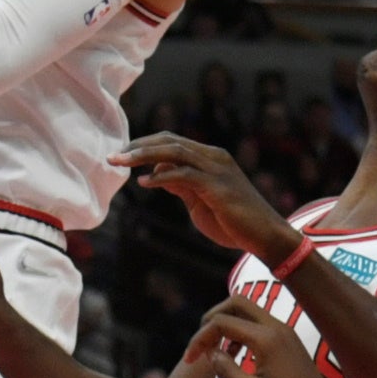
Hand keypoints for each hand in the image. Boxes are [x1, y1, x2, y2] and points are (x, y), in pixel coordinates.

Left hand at [113, 134, 293, 254]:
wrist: (264, 236)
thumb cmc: (233, 221)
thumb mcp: (200, 200)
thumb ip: (181, 185)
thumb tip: (157, 174)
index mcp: (210, 158)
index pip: (171, 141)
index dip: (144, 144)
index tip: (121, 154)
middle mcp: (214, 157)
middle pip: (169, 141)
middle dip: (138, 146)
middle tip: (112, 156)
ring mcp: (217, 170)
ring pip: (175, 152)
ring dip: (143, 156)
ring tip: (119, 163)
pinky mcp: (217, 187)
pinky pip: (184, 175)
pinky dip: (161, 176)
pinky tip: (143, 183)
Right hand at [187, 299, 355, 377]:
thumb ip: (226, 370)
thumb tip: (210, 353)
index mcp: (266, 340)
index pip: (222, 323)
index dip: (200, 338)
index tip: (190, 360)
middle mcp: (276, 328)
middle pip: (236, 303)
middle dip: (212, 318)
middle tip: (201, 342)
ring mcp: (284, 332)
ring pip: (248, 311)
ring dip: (226, 324)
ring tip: (214, 351)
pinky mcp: (287, 341)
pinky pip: (258, 324)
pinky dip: (240, 332)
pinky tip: (234, 355)